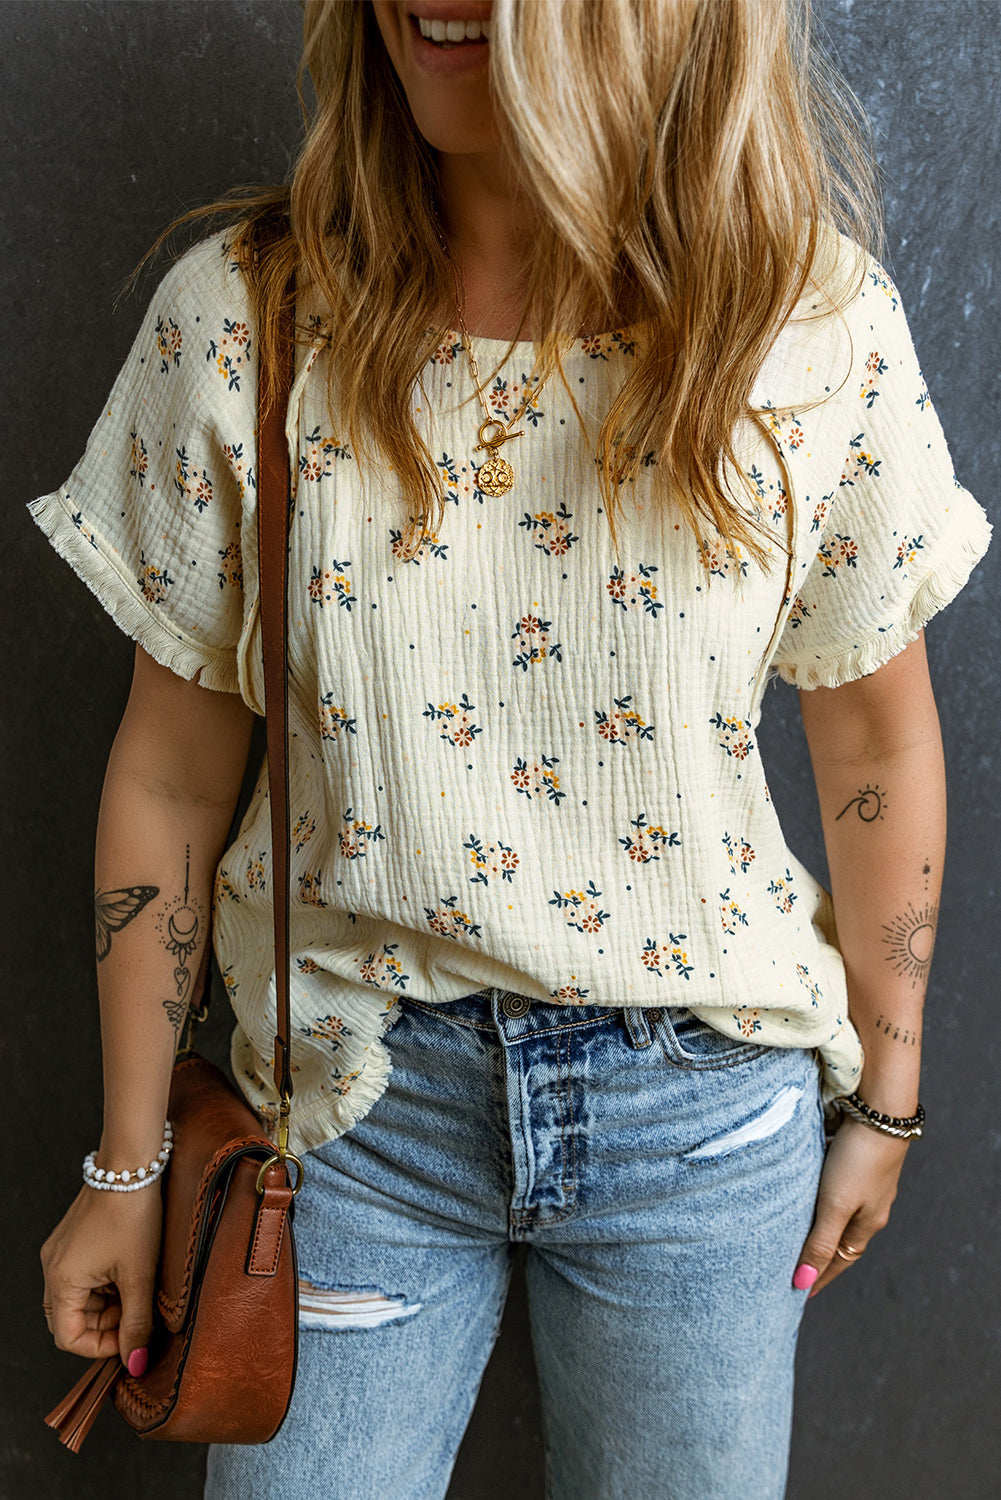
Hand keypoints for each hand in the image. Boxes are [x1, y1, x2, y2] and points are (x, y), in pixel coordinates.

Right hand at [40, 1183, 161, 1367]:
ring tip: (136, 1289)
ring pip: (79, 1299)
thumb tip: (135, 1363)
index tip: (129, 1341)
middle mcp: (53, 1268)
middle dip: (104, 1325)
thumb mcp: (139, 1275)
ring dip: (106, 1304)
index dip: (99, 1347)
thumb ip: (136, 1323)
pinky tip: (128, 1272)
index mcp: (62, 1280)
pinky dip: (104, 1284)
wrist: (131, 1166)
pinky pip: (83, 1277)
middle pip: (71, 1319)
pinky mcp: (73, 1241)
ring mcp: (61, 1253)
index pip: (68, 1337)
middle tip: (136, 1314)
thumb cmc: (132, 1215)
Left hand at [795, 1114, 910, 1295]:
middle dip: (822, 1255)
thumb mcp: (836, 1206)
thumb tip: (803, 1282)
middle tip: (800, 1268)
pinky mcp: (858, 1160)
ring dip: (822, 1225)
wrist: (881, 1112)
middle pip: (842, 1239)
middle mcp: (870, 1206)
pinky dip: (823, 1199)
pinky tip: (811, 1192)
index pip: (840, 1260)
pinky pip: (838, 1189)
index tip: (802, 1292)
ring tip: (802, 1234)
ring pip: (841, 1213)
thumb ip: (820, 1242)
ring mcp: (867, 1183)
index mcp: (867, 1223)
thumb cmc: (858, 1160)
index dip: (821, 1276)